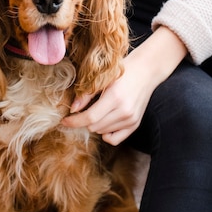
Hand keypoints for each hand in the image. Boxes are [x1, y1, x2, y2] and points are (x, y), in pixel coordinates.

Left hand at [61, 27, 186, 144]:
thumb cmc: (123, 71)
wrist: (146, 72)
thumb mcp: (103, 78)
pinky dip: (106, 133)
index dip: (74, 121)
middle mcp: (124, 111)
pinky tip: (106, 122)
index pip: (90, 117)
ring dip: (95, 125)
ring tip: (99, 110)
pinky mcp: (135, 124)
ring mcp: (131, 119)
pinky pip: (114, 139)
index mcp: (115, 97)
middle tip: (84, 109)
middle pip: (94, 126)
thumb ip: (86, 94)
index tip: (64, 121)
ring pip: (102, 132)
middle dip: (84, 120)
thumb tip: (72, 110)